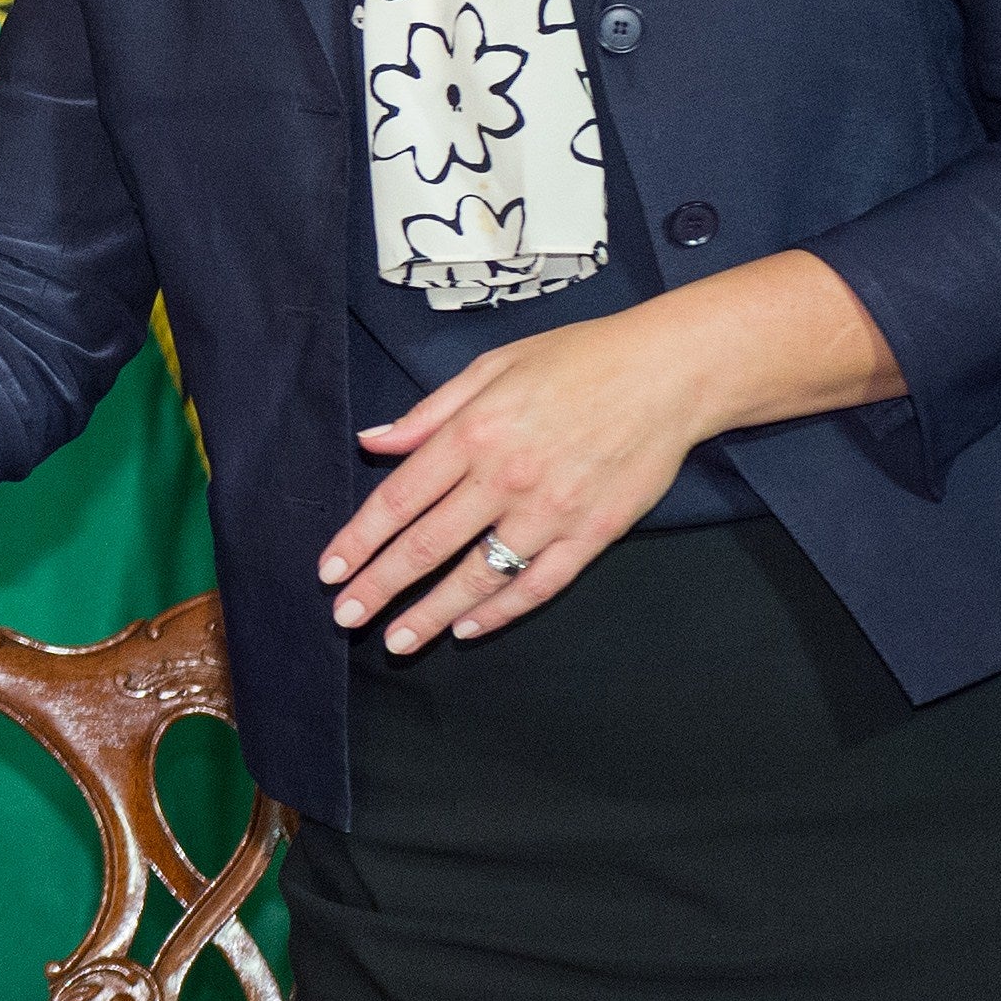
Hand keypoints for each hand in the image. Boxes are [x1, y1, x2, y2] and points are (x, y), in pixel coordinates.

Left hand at [321, 256, 902, 649]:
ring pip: (478, 576)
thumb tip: (372, 441)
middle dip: (379, 587)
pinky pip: (539, 584)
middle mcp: (505, 478)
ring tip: (397, 640)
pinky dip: (501, 611)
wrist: (670, 372)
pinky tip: (468, 629)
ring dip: (432, 614)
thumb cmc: (579, 360)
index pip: (398, 501)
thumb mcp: (492, 367)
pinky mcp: (594, 533)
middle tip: (345, 617)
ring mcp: (552, 511)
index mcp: (473, 433)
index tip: (330, 571)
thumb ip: (429, 412)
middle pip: (427, 546)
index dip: (358, 541)